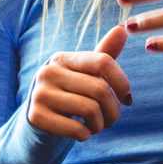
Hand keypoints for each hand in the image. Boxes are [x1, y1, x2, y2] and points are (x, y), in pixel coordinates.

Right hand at [26, 24, 131, 140]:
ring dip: (100, 125)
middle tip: (110, 120)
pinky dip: (86, 135)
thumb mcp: (85, 77)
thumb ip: (104, 56)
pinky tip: (82, 134)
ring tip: (96, 126)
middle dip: (114, 110)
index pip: (103, 62)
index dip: (122, 82)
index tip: (127, 99)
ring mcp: (40, 93)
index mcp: (63, 59)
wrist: (36, 127)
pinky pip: (76, 129)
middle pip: (100, 89)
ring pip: (91, 110)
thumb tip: (123, 28)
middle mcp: (49, 72)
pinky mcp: (36, 117)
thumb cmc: (68, 98)